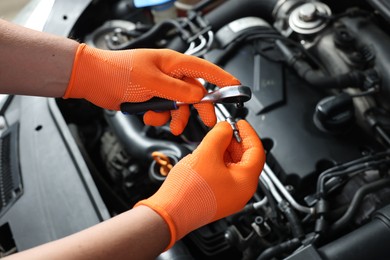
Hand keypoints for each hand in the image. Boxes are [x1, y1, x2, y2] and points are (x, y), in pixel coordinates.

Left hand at [64, 44, 239, 134]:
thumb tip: (198, 96)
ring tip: (168, 124)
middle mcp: (170, 75)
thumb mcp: (152, 81)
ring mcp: (161, 87)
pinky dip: (159, 118)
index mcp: (173, 64)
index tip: (237, 87)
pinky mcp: (152, 99)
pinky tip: (148, 115)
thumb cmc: (119, 71)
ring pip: (180, 106)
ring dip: (175, 117)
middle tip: (208, 121)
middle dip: (200, 108)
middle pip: (195, 93)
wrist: (95, 80)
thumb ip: (178, 91)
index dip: (223, 79)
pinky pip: (165, 112)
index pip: (205, 70)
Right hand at [135, 120, 264, 247]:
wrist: (169, 213)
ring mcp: (229, 196)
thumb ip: (220, 135)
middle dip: (235, 141)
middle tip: (223, 130)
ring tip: (213, 140)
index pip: (256, 151)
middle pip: (246, 159)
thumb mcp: (206, 153)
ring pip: (233, 167)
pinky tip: (207, 154)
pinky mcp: (217, 198)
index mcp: (246, 182)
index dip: (248, 133)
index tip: (240, 123)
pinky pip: (223, 175)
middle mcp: (241, 192)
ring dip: (225, 151)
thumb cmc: (188, 192)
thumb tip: (226, 127)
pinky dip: (218, 161)